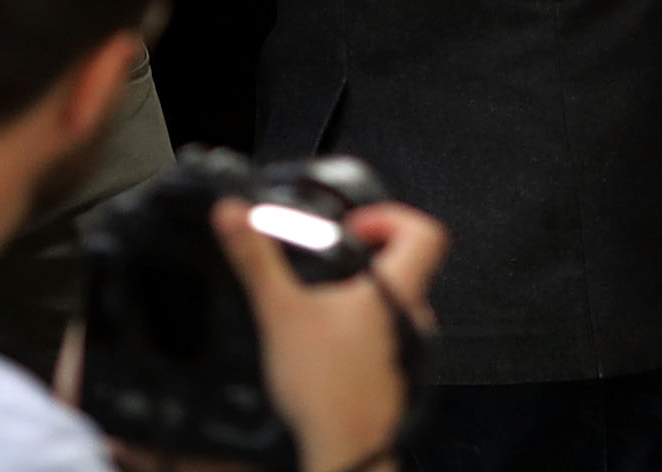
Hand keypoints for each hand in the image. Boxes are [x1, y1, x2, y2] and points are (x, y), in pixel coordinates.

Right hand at [214, 196, 445, 471]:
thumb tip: (235, 214)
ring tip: (323, 301)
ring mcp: (409, 348)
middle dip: (366, 255)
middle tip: (331, 258)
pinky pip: (386, 337)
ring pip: (394, 303)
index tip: (355, 225)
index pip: (425, 232)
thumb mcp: (281, 312)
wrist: (344, 450)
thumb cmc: (326, 391)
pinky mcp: (397, 375)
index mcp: (396, 290)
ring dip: (362, 295)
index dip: (390, 217)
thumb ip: (257, 259)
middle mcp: (412, 317)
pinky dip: (360, 330)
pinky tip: (327, 344)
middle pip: (407, 265)